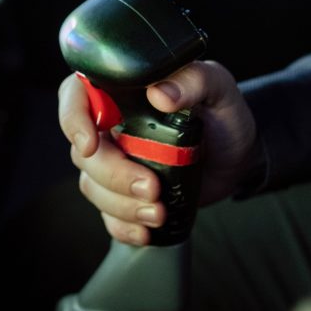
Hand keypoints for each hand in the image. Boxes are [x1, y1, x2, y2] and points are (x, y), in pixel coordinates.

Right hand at [58, 60, 258, 245]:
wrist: (238, 156)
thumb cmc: (222, 114)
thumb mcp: (218, 88)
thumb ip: (194, 80)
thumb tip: (161, 94)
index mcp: (121, 91)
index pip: (76, 95)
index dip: (73, 119)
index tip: (90, 144)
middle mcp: (110, 125)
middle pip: (83, 151)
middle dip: (113, 174)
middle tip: (151, 186)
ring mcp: (115, 161)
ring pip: (92, 186)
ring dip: (122, 204)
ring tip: (159, 210)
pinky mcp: (125, 193)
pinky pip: (108, 214)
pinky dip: (124, 226)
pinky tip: (147, 230)